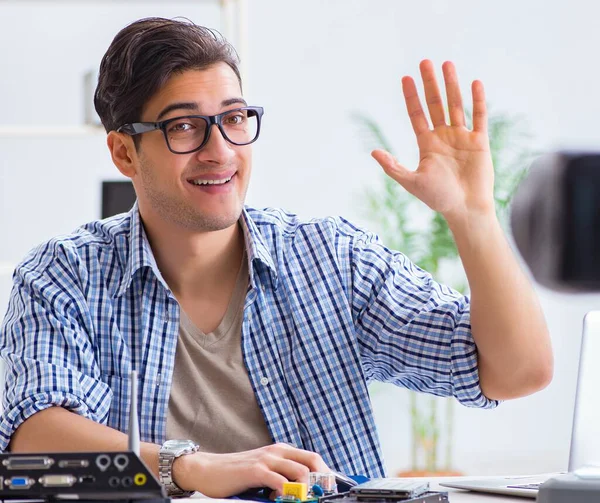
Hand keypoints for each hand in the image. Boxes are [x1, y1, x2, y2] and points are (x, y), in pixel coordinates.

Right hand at [173, 442, 329, 497]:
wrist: (208, 470)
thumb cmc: (236, 474)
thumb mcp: (264, 471)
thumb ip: (281, 476)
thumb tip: (301, 492)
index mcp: (282, 451)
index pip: (313, 458)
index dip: (325, 474)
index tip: (330, 490)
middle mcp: (277, 451)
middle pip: (313, 461)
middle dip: (322, 480)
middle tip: (321, 496)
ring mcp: (267, 459)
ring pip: (300, 471)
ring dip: (306, 489)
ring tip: (300, 500)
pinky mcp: (256, 470)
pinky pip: (280, 481)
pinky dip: (287, 493)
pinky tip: (281, 500)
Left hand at [372, 59, 494, 223]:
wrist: (465, 209)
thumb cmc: (438, 198)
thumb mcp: (412, 182)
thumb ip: (393, 167)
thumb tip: (374, 152)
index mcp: (427, 144)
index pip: (417, 115)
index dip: (411, 97)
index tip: (406, 78)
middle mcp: (443, 136)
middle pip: (435, 104)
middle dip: (430, 84)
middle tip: (425, 62)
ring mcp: (461, 137)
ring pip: (455, 105)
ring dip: (451, 85)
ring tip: (447, 64)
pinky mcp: (479, 141)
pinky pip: (479, 117)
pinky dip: (477, 100)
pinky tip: (474, 83)